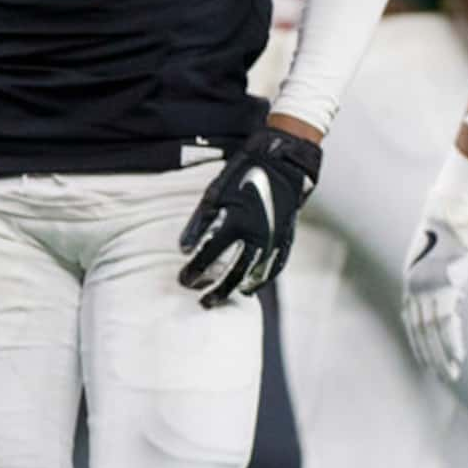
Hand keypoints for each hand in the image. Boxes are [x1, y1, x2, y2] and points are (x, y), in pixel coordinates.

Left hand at [178, 126, 322, 306]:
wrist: (283, 165)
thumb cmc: (243, 175)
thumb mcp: (215, 194)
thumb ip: (199, 223)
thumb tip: (185, 249)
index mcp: (235, 224)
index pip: (209, 256)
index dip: (194, 270)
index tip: (184, 281)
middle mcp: (255, 237)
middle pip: (233, 273)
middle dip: (216, 290)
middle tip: (203, 303)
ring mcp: (272, 240)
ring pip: (255, 274)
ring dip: (238, 288)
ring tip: (226, 298)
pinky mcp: (284, 239)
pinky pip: (274, 266)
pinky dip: (262, 279)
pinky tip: (251, 288)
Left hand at [403, 147, 467, 382]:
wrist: (451, 205)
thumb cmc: (451, 227)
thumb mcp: (444, 258)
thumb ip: (445, 281)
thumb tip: (456, 299)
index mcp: (411, 280)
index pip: (411, 321)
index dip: (419, 344)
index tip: (427, 362)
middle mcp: (415, 287)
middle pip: (419, 331)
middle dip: (430, 356)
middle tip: (442, 377)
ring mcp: (428, 287)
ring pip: (431, 331)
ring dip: (441, 356)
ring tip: (451, 374)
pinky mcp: (444, 285)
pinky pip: (446, 322)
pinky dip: (452, 342)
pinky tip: (458, 357)